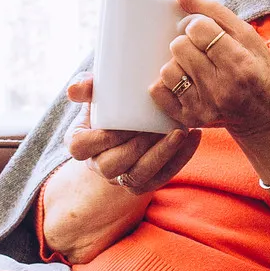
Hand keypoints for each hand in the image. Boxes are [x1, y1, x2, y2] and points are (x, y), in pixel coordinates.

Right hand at [63, 75, 198, 193]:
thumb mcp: (95, 93)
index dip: (100, 139)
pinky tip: (194, 136)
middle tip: (156, 128)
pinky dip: (181, 158)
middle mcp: (99, 165)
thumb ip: (86, 86)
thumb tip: (75, 89)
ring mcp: (121, 178)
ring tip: (179, 132)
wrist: (129, 121)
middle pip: (111, 166)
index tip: (122, 123)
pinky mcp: (145, 184)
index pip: (80, 148)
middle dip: (135, 148)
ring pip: (139, 177)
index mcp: (81, 144)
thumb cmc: (110, 104)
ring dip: (161, 155)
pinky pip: (162, 178)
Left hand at [149, 0, 269, 137]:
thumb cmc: (259, 70)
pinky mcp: (190, 120)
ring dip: (178, 64)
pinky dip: (167, 84)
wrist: (266, 117)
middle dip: (188, 44)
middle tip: (203, 52)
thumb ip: (213, 11)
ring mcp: (204, 108)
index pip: (198, 29)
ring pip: (167, 70)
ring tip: (195, 68)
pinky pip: (158, 92)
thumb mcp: (248, 36)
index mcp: (240, 65)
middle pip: (179, 47)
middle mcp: (221, 90)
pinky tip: (185, 82)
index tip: (210, 35)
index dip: (200, 27)